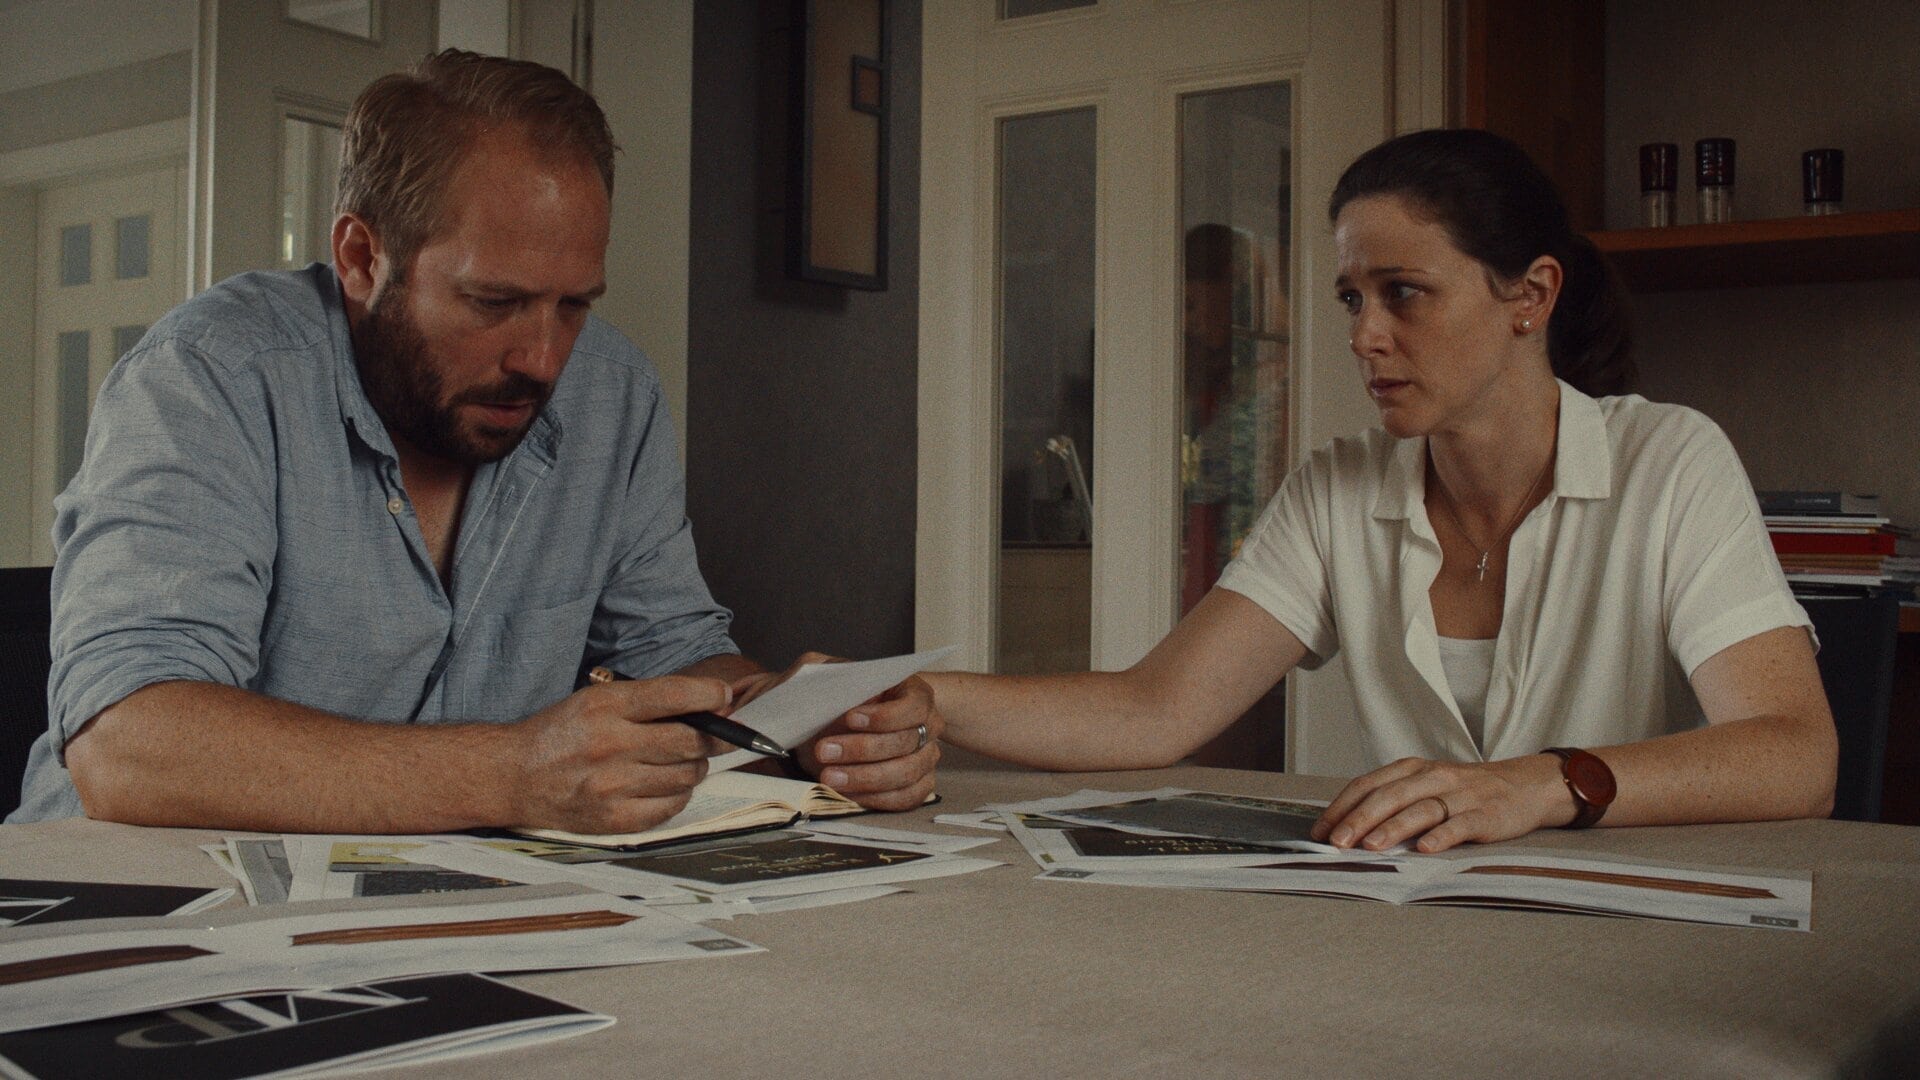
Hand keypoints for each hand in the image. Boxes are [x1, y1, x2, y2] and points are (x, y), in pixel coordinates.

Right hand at [509, 675, 731, 834]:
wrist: (515, 776)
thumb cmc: (563, 733)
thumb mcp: (598, 699)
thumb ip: (650, 700)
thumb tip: (713, 704)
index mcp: (606, 706)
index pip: (673, 695)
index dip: (709, 694)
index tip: (724, 696)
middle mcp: (610, 745)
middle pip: (690, 741)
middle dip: (713, 736)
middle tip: (713, 735)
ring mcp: (613, 786)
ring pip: (687, 775)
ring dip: (693, 766)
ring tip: (677, 760)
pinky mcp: (615, 819)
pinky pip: (673, 806)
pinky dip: (678, 794)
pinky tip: (662, 784)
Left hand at [744, 652, 939, 811]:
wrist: (838, 719)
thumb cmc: (826, 698)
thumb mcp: (807, 679)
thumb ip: (790, 682)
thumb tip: (740, 698)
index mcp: (906, 689)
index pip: (914, 703)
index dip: (886, 715)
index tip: (848, 717)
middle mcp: (923, 722)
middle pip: (909, 743)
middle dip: (864, 750)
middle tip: (824, 752)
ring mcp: (923, 754)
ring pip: (908, 773)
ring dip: (867, 778)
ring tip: (829, 778)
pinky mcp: (914, 782)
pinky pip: (907, 798)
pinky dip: (878, 798)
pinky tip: (847, 794)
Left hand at [1310, 754, 1572, 852]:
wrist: (1525, 785)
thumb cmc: (1466, 791)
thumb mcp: (1427, 785)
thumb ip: (1394, 801)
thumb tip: (1349, 827)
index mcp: (1413, 769)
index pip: (1369, 784)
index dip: (1342, 806)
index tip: (1320, 830)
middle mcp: (1433, 777)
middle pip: (1389, 796)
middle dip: (1358, 819)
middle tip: (1336, 842)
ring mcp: (1461, 795)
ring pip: (1420, 809)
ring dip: (1392, 828)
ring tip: (1369, 846)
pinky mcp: (1486, 815)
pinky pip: (1460, 825)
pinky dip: (1441, 836)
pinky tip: (1424, 850)